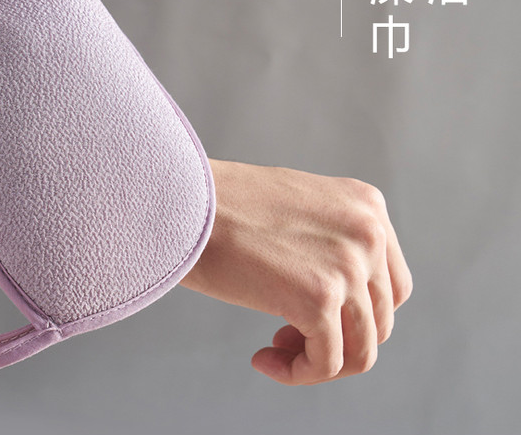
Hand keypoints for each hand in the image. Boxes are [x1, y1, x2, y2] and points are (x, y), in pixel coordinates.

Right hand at [180, 159, 412, 384]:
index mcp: (367, 206)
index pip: (390, 285)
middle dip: (335, 339)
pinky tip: (262, 358)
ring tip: (275, 351)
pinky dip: (296, 373)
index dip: (355, 315)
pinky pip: (326, 364)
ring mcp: (349, 265)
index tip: (310, 317)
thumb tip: (341, 299)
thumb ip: (332, 240)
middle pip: (379, 320)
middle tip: (286, 334)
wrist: (182, 199)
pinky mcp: (319, 298)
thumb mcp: (300, 208)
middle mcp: (369, 233)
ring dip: (316, 361)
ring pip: (360, 350)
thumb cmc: (223, 206)